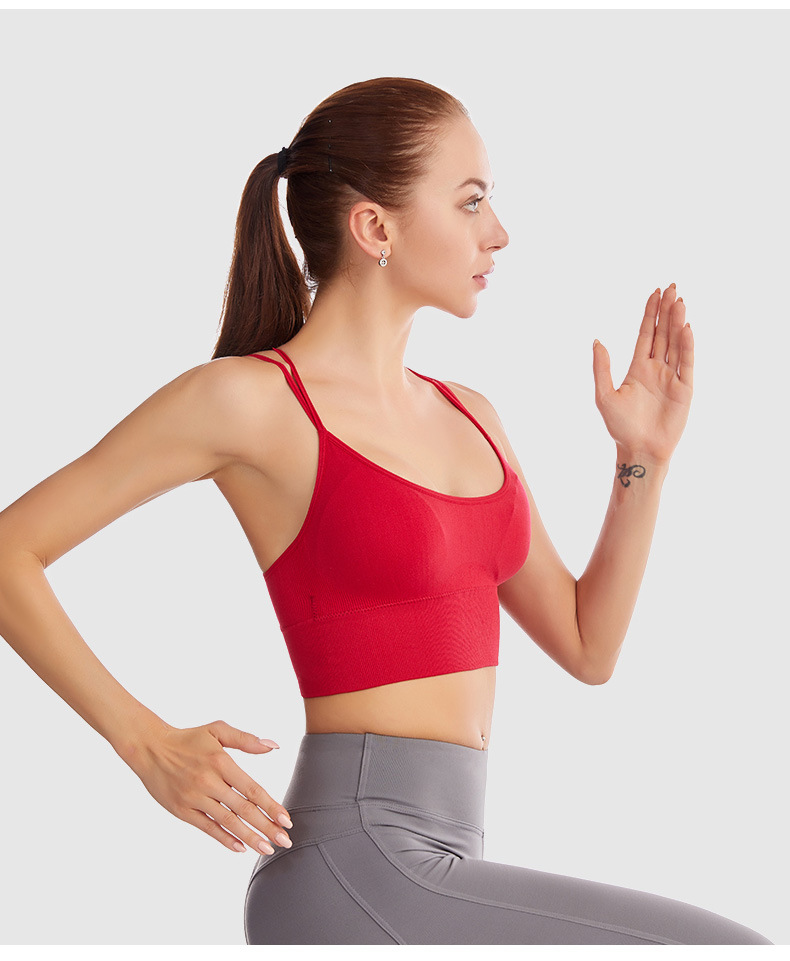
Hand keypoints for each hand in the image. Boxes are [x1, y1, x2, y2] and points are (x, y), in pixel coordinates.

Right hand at [125, 718, 292, 854]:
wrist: (150, 749)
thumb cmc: (188, 738)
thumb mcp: (217, 730)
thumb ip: (246, 739)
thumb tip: (274, 746)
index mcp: (221, 762)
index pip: (251, 789)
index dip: (270, 806)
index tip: (287, 820)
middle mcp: (208, 782)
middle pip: (243, 809)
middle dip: (266, 827)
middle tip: (285, 841)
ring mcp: (194, 798)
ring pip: (227, 821)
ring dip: (249, 837)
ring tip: (267, 849)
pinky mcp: (182, 810)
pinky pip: (207, 828)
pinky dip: (224, 839)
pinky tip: (240, 848)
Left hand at [592, 284, 693, 465]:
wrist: (639, 450)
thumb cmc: (620, 427)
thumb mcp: (604, 395)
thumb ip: (601, 368)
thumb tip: (597, 340)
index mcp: (638, 368)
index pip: (646, 334)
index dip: (650, 313)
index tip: (655, 293)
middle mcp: (656, 369)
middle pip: (663, 333)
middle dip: (666, 310)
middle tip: (671, 286)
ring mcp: (671, 377)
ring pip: (675, 343)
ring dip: (677, 322)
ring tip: (679, 300)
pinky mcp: (684, 389)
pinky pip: (686, 362)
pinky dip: (687, 345)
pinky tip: (686, 328)